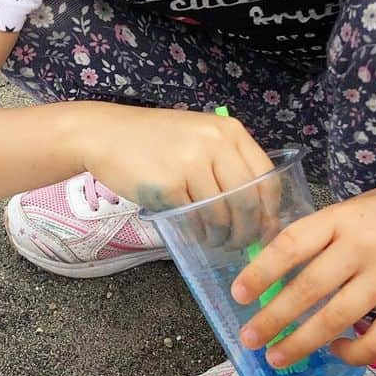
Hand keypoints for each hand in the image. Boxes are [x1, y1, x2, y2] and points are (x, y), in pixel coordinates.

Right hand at [80, 104, 277, 244]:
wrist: (104, 135)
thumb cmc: (153, 139)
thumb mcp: (198, 135)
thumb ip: (228, 162)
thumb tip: (259, 210)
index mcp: (228, 131)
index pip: (266, 178)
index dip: (271, 210)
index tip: (267, 229)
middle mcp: (214, 143)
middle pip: (248, 201)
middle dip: (248, 231)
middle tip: (242, 244)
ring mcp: (191, 163)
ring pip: (222, 215)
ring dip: (222, 236)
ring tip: (215, 240)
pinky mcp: (169, 184)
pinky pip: (195, 220)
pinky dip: (198, 233)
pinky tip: (194, 233)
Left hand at [231, 163, 375, 367]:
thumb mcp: (352, 209)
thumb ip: (321, 235)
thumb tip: (278, 268)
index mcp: (339, 219)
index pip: (290, 245)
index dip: (260, 272)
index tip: (238, 294)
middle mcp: (361, 247)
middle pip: (308, 288)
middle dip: (273, 318)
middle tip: (249, 339)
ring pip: (337, 317)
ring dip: (302, 342)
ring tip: (277, 356)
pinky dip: (355, 352)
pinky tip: (336, 351)